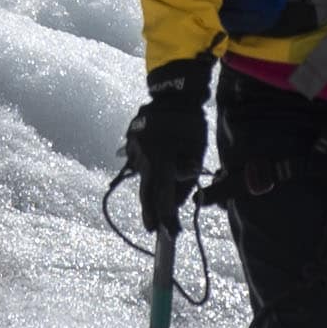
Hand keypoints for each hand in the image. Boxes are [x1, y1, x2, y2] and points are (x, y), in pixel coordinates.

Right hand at [120, 65, 209, 236]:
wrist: (172, 94)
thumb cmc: (191, 125)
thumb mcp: (196, 152)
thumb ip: (186, 178)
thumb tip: (176, 200)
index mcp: (162, 160)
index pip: (163, 196)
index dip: (167, 217)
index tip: (170, 233)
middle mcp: (144, 157)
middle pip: (146, 192)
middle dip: (150, 212)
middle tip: (153, 228)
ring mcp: (134, 150)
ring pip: (143, 176)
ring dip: (153, 185)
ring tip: (165, 182)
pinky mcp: (130, 143)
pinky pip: (140, 163)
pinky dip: (149, 169)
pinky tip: (159, 161)